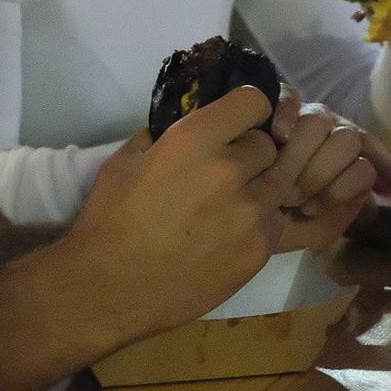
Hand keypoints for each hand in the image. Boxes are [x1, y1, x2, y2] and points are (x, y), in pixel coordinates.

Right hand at [68, 87, 291, 336]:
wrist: (111, 289)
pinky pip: (276, 222)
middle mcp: (231, 170)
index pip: (254, 102)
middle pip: (268, 145)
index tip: (235, 124)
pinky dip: (260, 223)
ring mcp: (251, 213)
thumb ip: (163, 136)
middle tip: (225, 172)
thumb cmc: (110, 220)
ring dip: (259, 188)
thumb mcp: (126, 159)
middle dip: (250, 153)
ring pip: (279, 183)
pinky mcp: (259, 251)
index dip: (246, 111)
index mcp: (195, 139)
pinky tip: (232, 234)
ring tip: (231, 205)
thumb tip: (185, 129)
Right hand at [265, 96, 390, 251]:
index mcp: (343, 151)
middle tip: (306, 205)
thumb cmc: (274, 208)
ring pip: (319, 122)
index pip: (374, 155)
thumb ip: (341, 216)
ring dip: (305, 159)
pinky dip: (286, 115)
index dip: (388, 174)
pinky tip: (278, 136)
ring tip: (286, 190)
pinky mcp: (273, 100)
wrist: (232, 193)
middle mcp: (328, 129)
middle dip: (330, 178)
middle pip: (349, 140)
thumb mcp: (312, 221)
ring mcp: (302, 114)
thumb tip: (372, 211)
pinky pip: (288, 98)